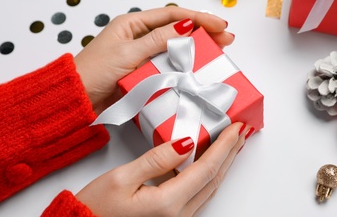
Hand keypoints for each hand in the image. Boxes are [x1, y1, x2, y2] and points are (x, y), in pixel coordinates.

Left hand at [74, 6, 233, 113]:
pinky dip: (183, 66)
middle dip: (202, 32)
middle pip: (177, 30)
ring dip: (195, 50)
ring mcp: (143, 55)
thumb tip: (185, 26)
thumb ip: (157, 40)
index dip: (197, 19)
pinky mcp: (144, 72)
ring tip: (217, 52)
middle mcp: (139, 37)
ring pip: (175, 49)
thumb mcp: (128, 52)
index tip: (218, 25)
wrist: (78, 99)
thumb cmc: (95, 71)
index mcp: (133, 24)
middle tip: (225, 38)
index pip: (171, 16)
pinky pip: (168, 66)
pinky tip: (196, 68)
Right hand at [75, 122, 250, 216]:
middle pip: (214, 179)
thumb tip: (185, 143)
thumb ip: (157, 160)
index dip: (224, 146)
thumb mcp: (122, 178)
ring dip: (222, 164)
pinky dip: (207, 175)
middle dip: (230, 153)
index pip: (206, 168)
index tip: (236, 128)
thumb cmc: (95, 208)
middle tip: (241, 132)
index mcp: (167, 205)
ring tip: (230, 145)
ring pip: (208, 188)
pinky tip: (208, 163)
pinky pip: (197, 194)